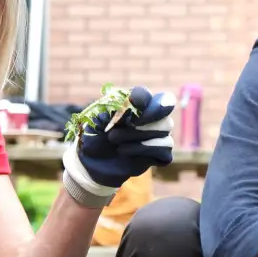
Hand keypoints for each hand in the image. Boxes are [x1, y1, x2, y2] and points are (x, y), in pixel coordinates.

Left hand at [62, 86, 174, 206]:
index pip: (147, 94)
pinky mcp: (158, 155)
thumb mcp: (96, 120)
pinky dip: (146, 151)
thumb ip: (113, 109)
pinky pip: (166, 152)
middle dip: (145, 117)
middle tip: (128, 124)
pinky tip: (125, 152)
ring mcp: (157, 136)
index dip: (143, 97)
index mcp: (136, 102)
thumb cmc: (95, 135)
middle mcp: (151, 116)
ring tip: (114, 140)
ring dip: (139, 135)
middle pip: (164, 109)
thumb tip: (131, 102)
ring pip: (165, 131)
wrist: (91, 162)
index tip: (133, 102)